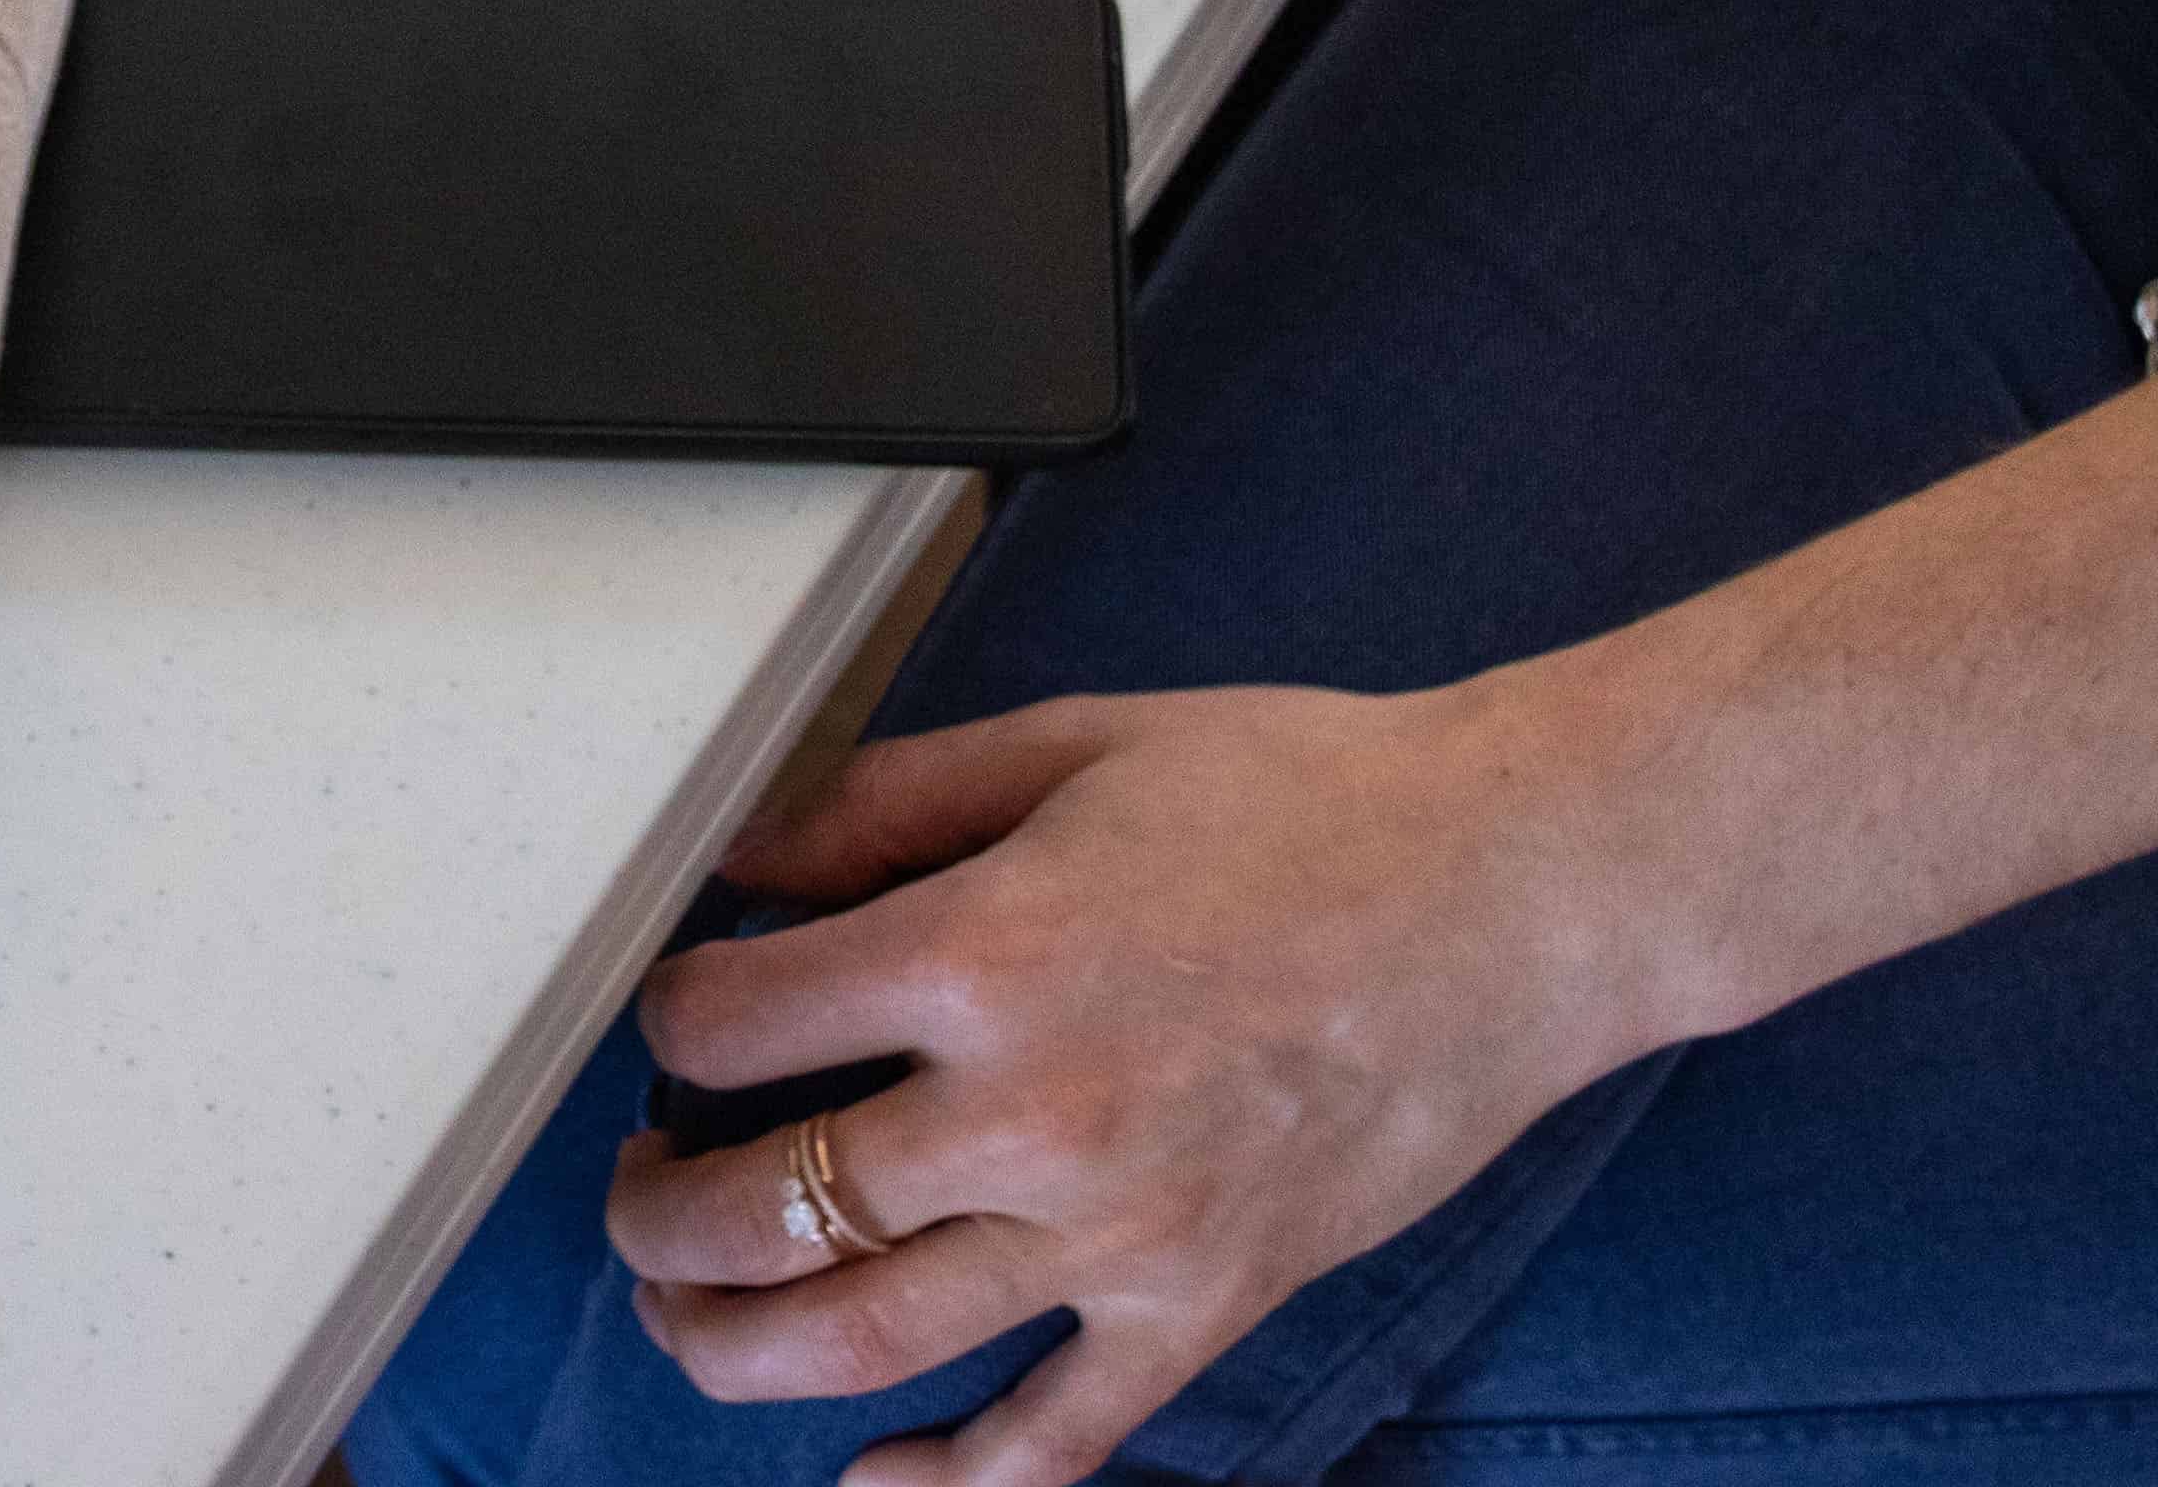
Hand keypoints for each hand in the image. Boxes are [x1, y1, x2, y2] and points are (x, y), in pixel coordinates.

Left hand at [608, 679, 1689, 1486]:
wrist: (1518, 887)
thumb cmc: (1315, 797)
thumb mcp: (1070, 744)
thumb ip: (883, 800)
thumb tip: (747, 858)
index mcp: (986, 951)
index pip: (733, 1026)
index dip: (669, 1022)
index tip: (676, 1020)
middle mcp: (1032, 1112)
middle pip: (759, 1214)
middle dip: (652, 1215)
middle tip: (639, 1186)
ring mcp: (1118, 1233)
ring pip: (860, 1346)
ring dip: (730, 1348)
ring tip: (686, 1314)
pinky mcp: (1203, 1305)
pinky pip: (1051, 1440)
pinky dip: (947, 1481)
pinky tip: (874, 1474)